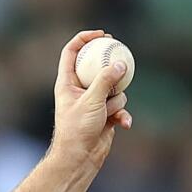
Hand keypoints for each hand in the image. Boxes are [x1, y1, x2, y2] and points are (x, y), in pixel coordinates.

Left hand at [51, 29, 131, 167]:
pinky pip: (120, 107)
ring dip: (115, 101)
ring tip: (106, 113)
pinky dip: (122, 114)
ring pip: (114, 88)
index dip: (84, 39)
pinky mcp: (105, 114)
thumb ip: (105, 81)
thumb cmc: (77, 130)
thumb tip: (120, 63)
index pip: (71, 52)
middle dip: (110, 63)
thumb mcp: (91, 102)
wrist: (79, 158)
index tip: (101, 34)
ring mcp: (93, 101)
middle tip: (121, 52)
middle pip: (96, 66)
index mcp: (66, 83)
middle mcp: (79, 89)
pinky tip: (124, 124)